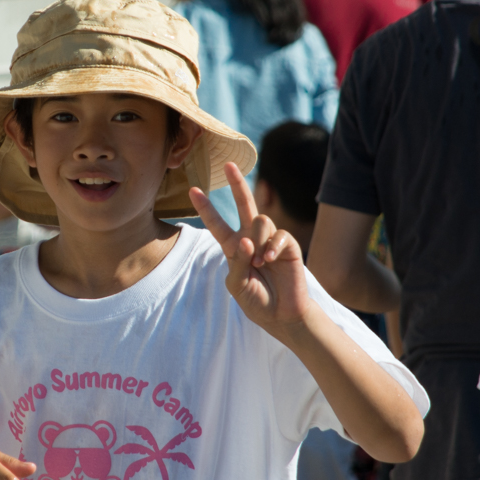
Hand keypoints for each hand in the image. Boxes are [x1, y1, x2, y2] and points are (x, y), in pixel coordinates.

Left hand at [190, 163, 309, 334]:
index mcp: (234, 247)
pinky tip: (270, 261)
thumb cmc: (256, 301)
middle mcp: (251, 238)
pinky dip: (272, 247)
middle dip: (237, 184)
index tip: (192, 190)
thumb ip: (236, 262)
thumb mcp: (236, 285)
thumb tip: (245, 239)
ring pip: (261, 220)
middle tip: (228, 164)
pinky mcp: (287, 244)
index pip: (217, 224)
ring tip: (260, 263)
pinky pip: (278, 234)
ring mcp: (270, 240)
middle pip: (244, 204)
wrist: (282, 315)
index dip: (205, 208)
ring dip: (257, 241)